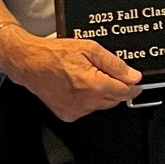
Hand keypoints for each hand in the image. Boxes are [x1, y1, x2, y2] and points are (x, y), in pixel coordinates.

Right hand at [0, 26, 141, 120]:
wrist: (29, 63)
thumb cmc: (54, 54)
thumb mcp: (90, 49)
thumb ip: (115, 64)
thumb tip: (133, 76)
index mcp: (93, 85)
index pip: (125, 92)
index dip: (133, 85)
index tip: (135, 81)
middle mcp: (85, 102)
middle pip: (115, 100)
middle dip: (115, 87)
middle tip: (105, 72)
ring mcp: (76, 111)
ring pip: (101, 105)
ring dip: (101, 93)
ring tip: (86, 76)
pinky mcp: (67, 115)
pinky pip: (87, 109)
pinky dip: (87, 100)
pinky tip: (78, 86)